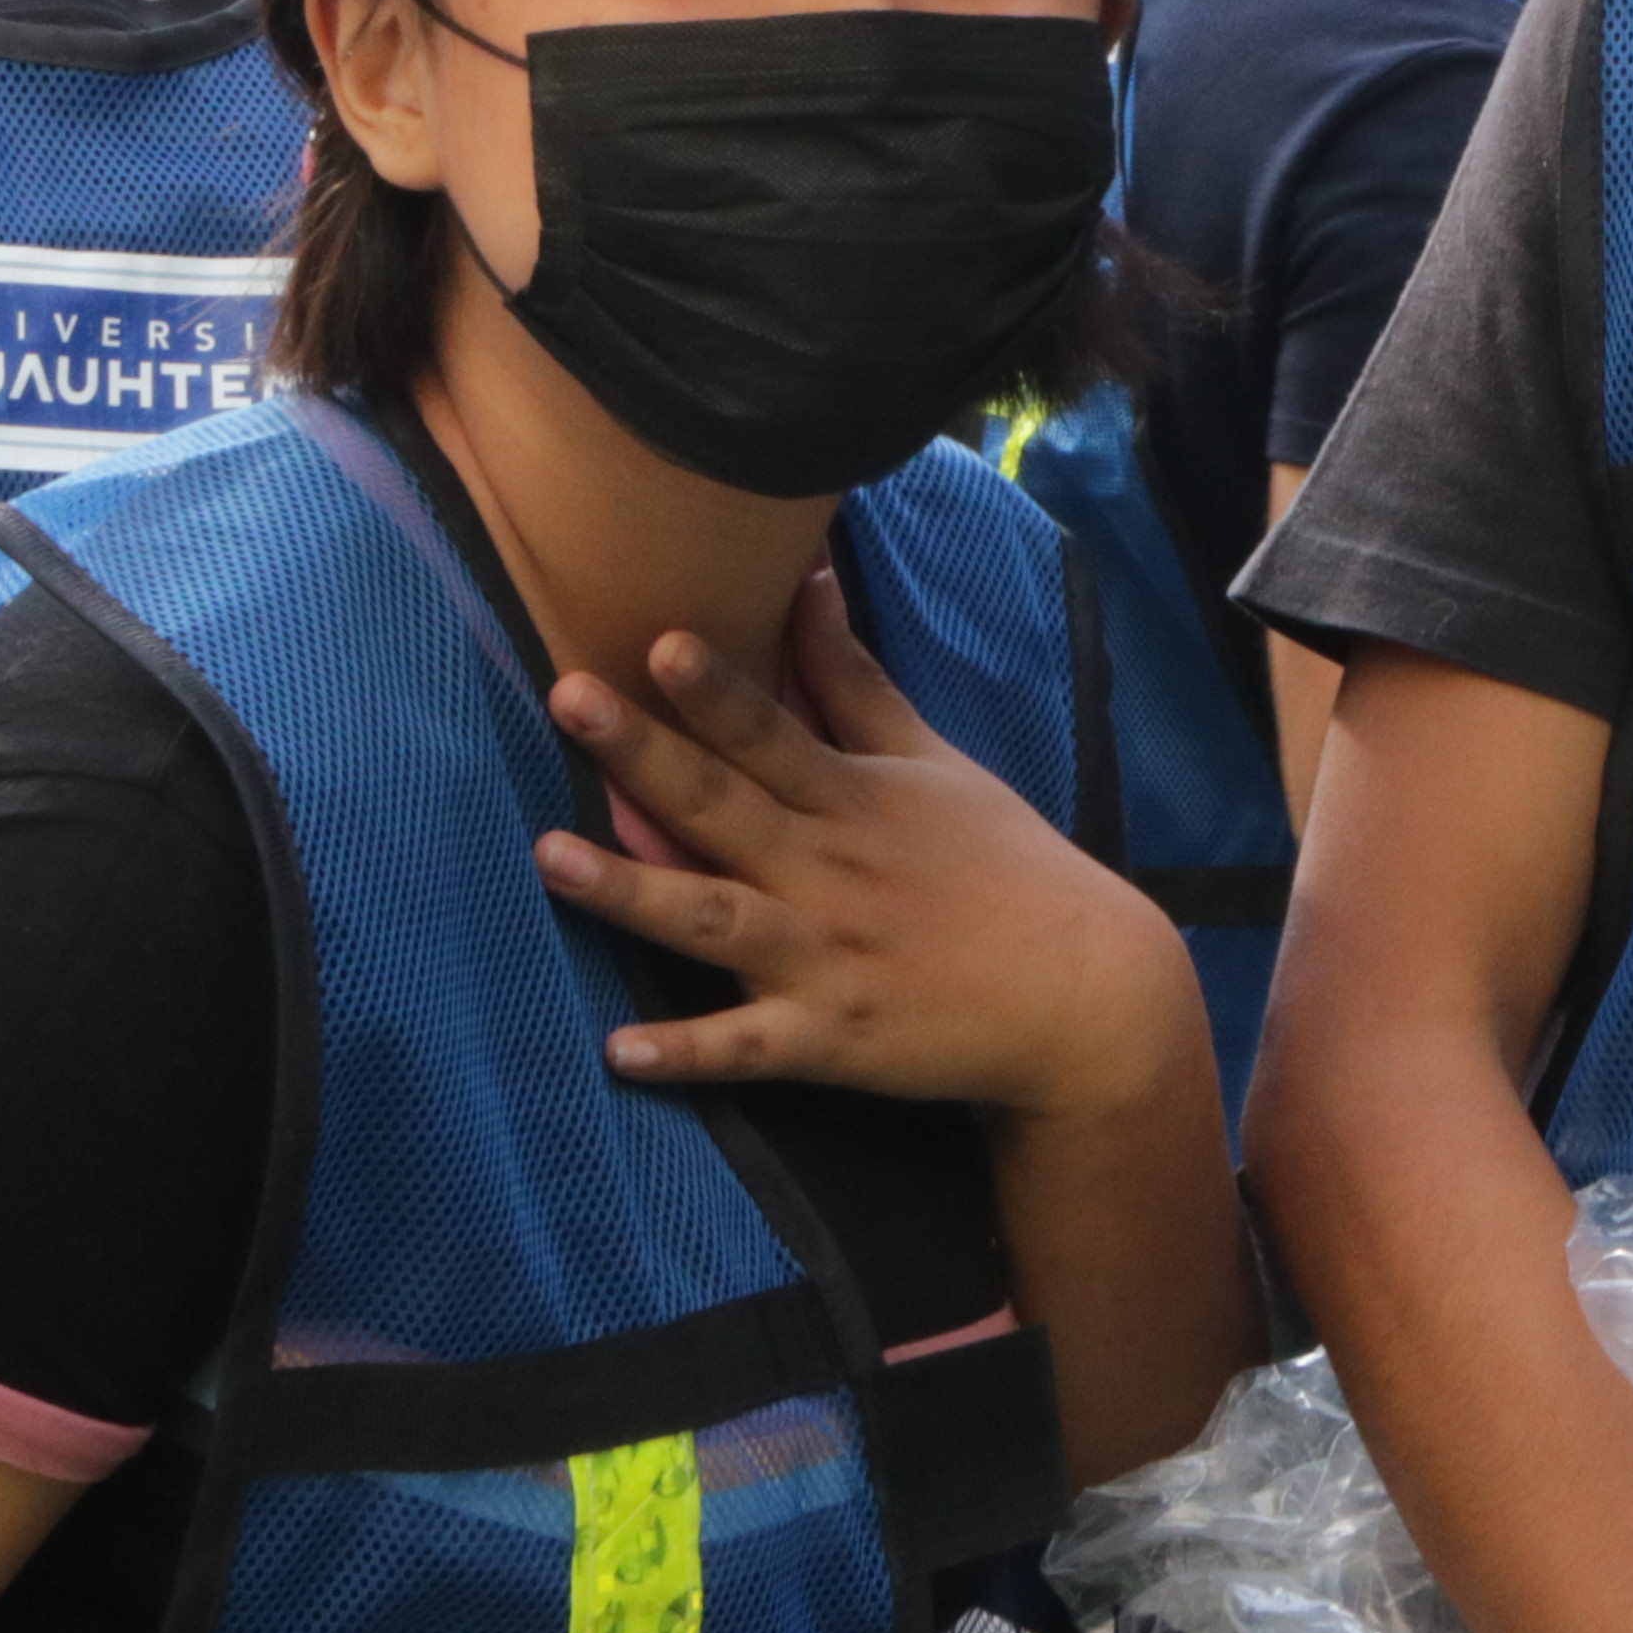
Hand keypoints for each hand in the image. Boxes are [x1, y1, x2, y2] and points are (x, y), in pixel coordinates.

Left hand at [536, 566, 1194, 1125]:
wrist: (1083, 989)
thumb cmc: (1004, 864)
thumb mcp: (934, 763)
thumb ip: (856, 680)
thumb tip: (809, 580)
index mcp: (857, 800)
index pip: (776, 734)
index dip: (719, 690)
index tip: (660, 642)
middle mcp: (832, 871)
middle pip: (725, 806)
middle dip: (645, 754)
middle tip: (568, 699)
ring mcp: (827, 957)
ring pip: (715, 920)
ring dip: (632, 891)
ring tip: (550, 859)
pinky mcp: (830, 1038)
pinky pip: (748, 1048)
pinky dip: (688, 1052)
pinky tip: (620, 1052)